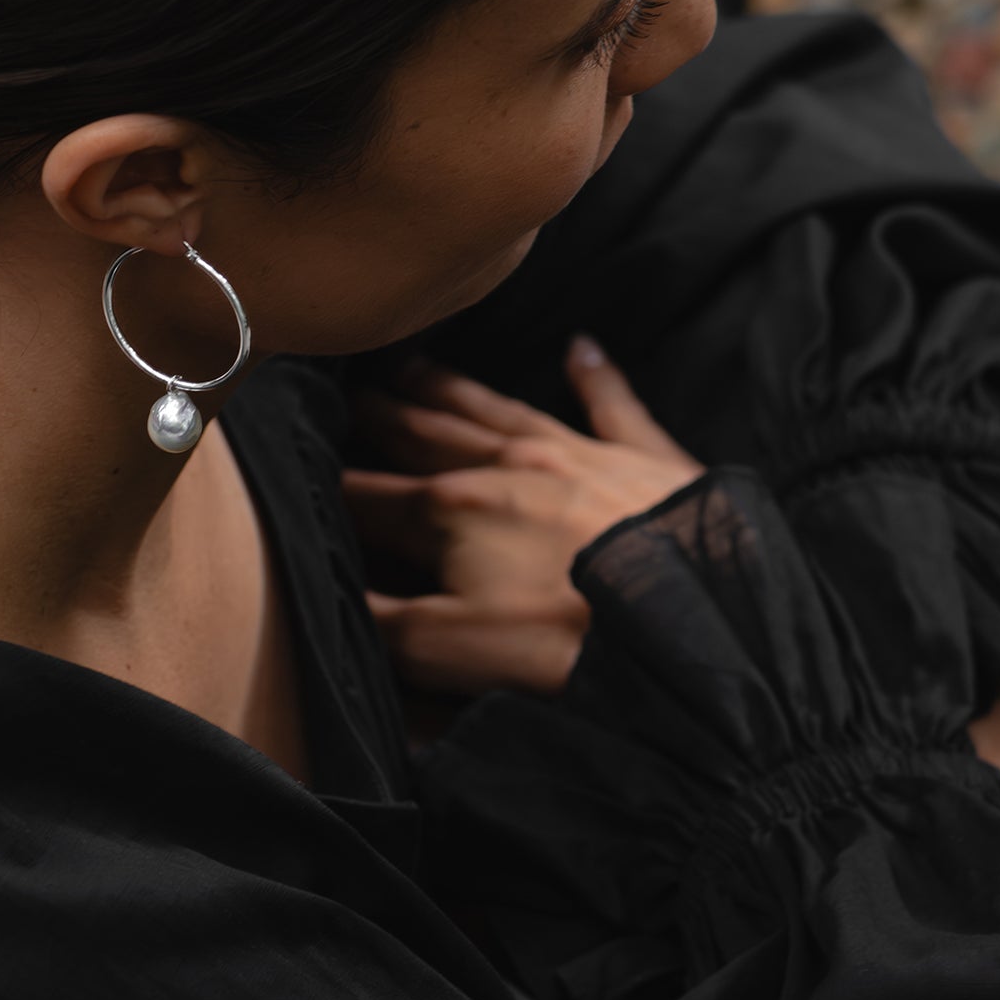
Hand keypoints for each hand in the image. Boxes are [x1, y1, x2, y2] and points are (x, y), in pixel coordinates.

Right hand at [341, 336, 701, 695]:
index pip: (370, 495)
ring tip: (412, 362)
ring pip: (497, 408)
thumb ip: (382, 623)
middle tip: (344, 390)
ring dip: (452, 386)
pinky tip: (581, 346)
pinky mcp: (648, 460)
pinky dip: (597, 374)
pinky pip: (614, 404)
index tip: (297, 463)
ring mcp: (579, 454)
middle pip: (427, 432)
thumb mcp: (452, 652)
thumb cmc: (570, 646)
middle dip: (380, 413)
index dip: (330, 485)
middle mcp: (508, 466)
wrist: (703, 628)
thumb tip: (330, 596)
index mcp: (452, 511)